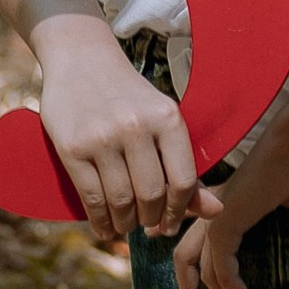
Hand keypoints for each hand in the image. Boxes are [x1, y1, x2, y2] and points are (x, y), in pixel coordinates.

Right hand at [32, 15, 201, 242]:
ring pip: (121, 200)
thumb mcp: (163, 122)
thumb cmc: (129, 98)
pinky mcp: (72, 148)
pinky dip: (100, 221)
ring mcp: (102, 138)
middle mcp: (136, 127)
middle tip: (147, 227)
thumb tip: (216, 211)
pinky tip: (105, 228)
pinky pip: (91, 197)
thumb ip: (185, 168)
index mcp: (167, 118)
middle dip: (151, 219)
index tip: (170, 223)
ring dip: (125, 223)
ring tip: (126, 227)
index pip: (183, 181)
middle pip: (152, 194)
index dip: (179, 211)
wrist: (82, 60)